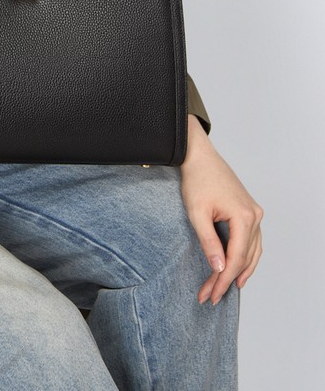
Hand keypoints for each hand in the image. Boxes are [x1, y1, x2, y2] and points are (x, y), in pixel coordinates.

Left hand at [180, 115, 262, 304]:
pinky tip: (239, 268)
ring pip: (252, 252)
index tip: (209, 294)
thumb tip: (219, 268)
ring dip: (239, 271)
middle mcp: (255, 217)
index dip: (222, 280)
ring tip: (227, 289)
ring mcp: (255, 213)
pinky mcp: (250, 211)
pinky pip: (252, 241)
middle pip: (244, 258)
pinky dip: (246, 257)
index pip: (235, 259)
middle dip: (227, 279)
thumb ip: (209, 242)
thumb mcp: (197, 213)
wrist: (199, 156)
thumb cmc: (197, 180)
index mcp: (245, 217)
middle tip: (211, 296)